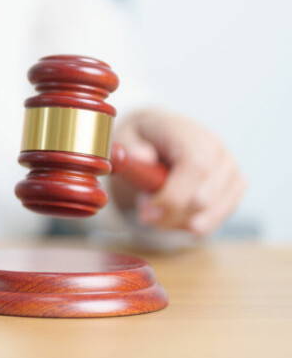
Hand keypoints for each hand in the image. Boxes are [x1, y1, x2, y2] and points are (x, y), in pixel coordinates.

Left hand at [111, 109, 245, 236]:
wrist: (158, 137)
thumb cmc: (139, 140)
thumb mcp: (123, 137)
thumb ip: (129, 146)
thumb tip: (143, 157)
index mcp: (189, 132)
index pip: (196, 167)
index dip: (174, 196)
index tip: (147, 213)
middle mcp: (217, 149)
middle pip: (205, 196)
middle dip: (171, 214)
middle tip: (145, 214)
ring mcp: (230, 169)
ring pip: (213, 212)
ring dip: (178, 221)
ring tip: (155, 208)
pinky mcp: (235, 187)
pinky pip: (217, 219)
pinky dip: (191, 225)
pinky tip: (172, 216)